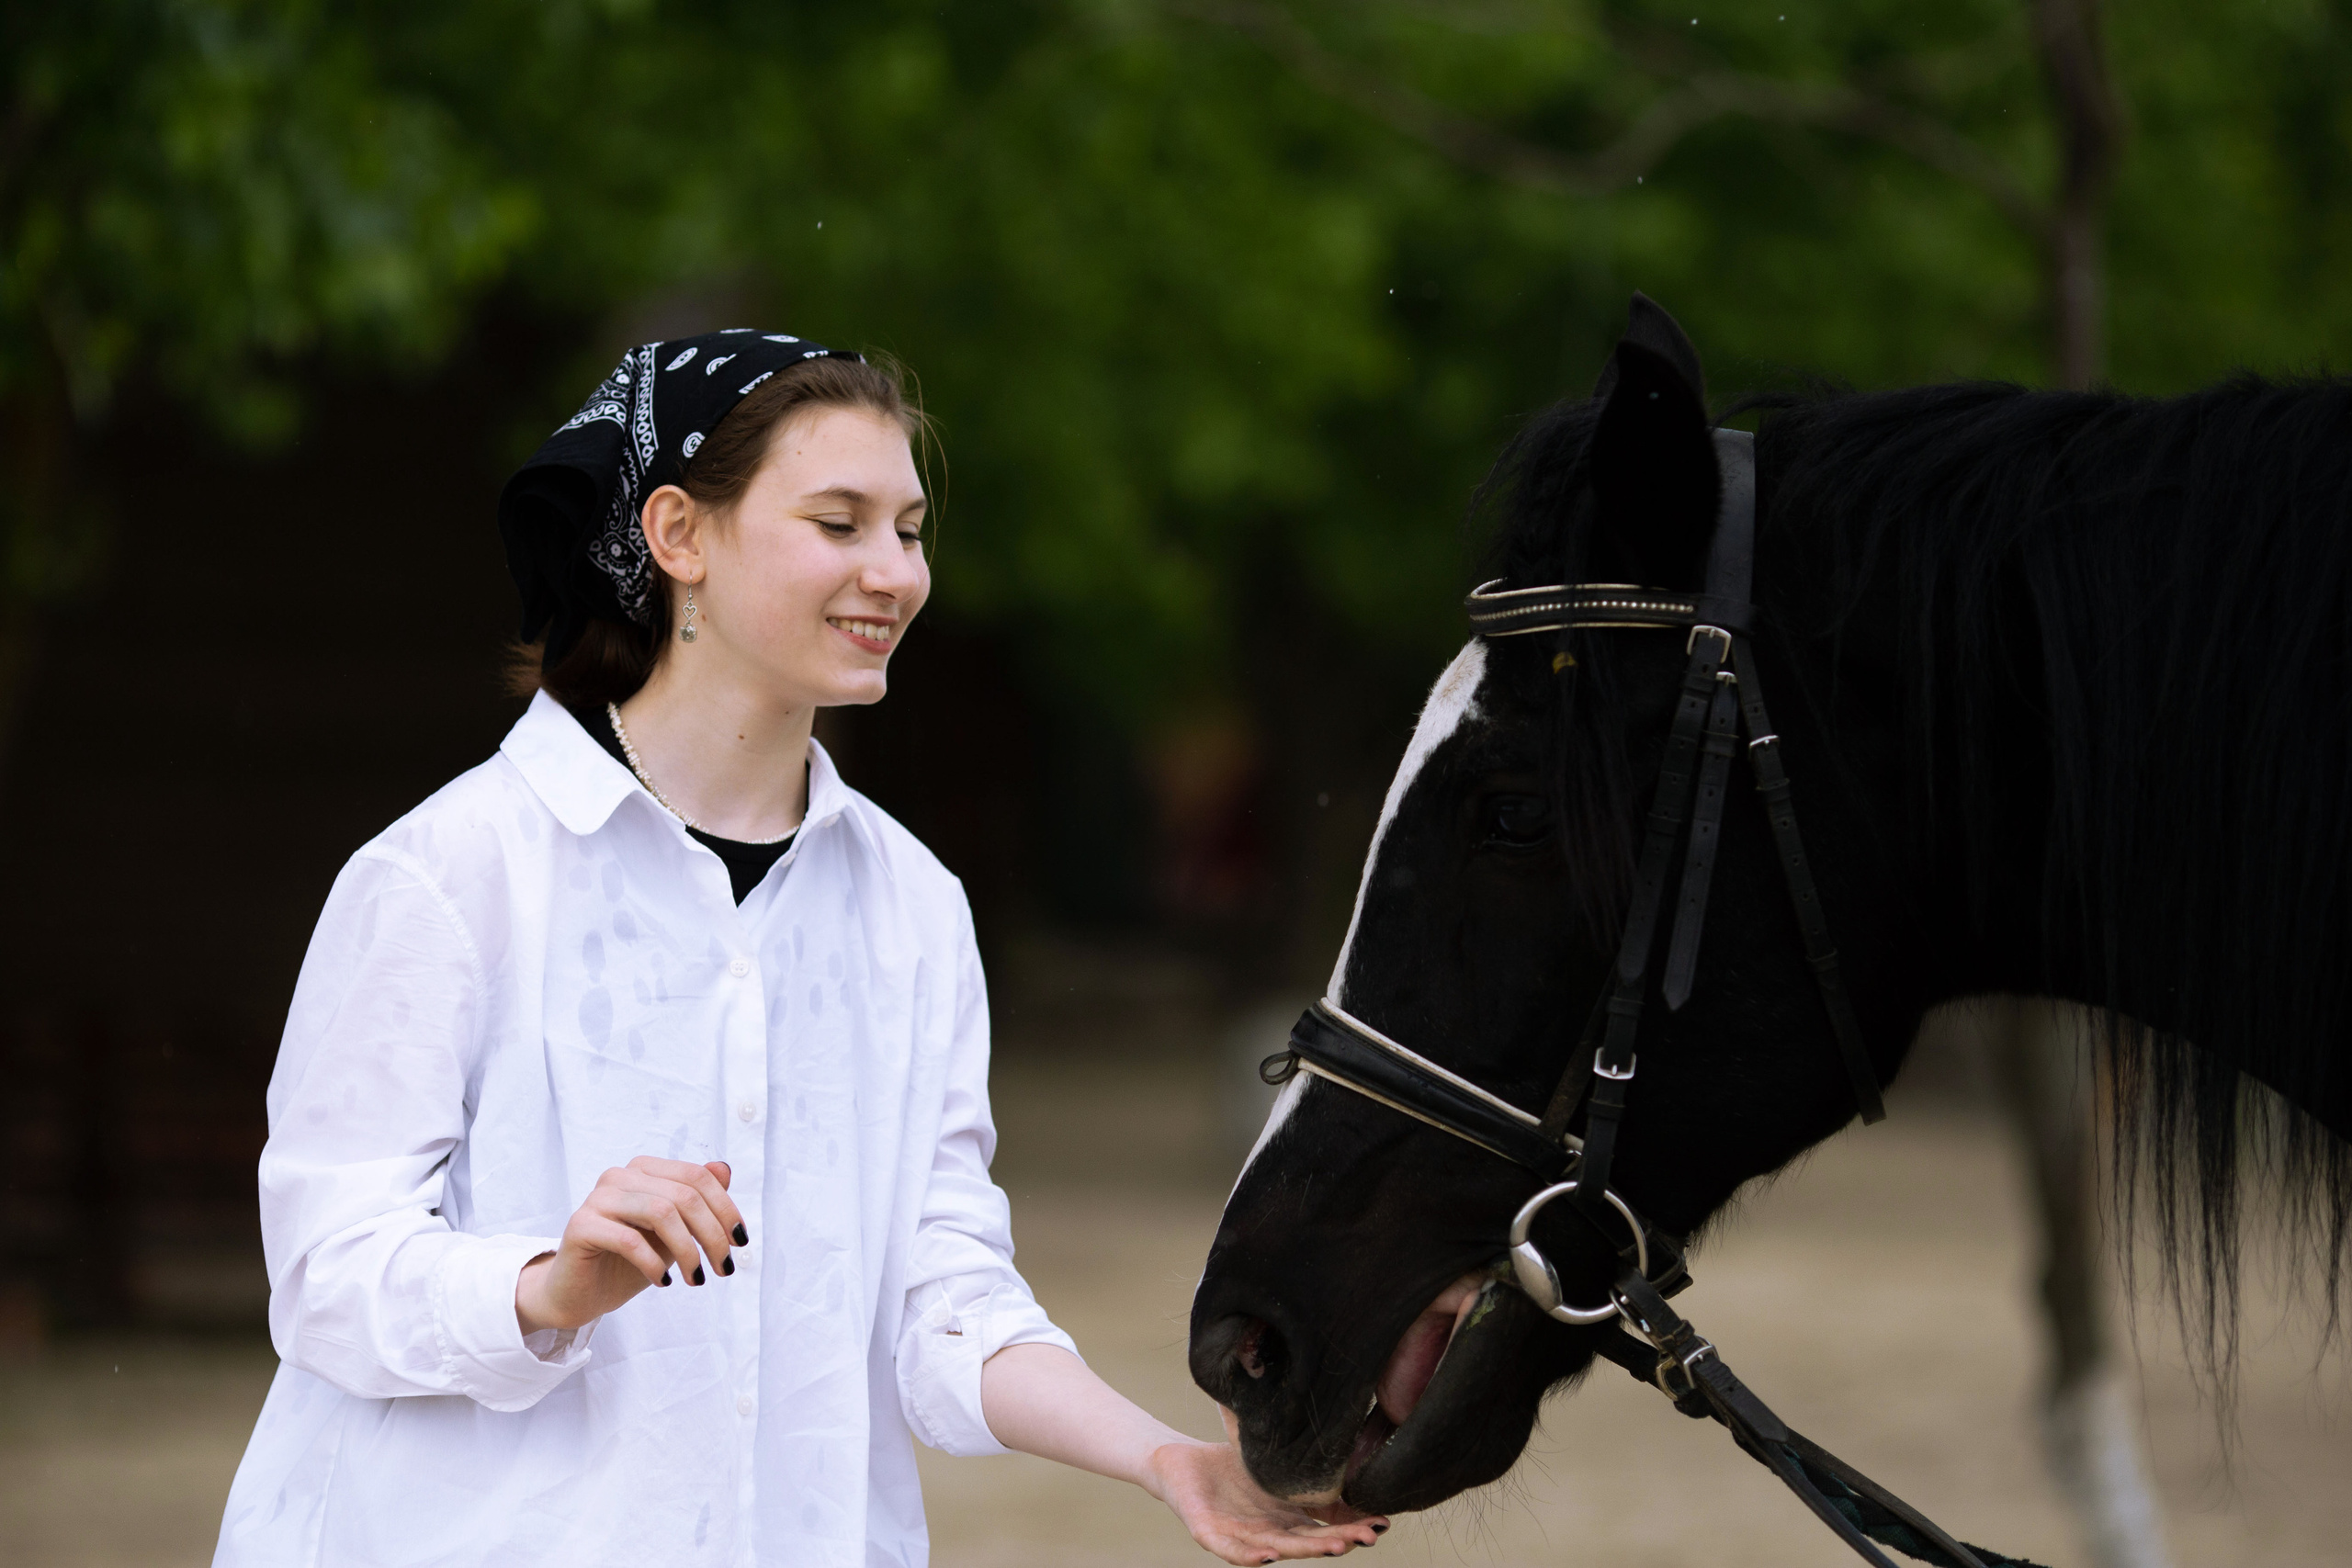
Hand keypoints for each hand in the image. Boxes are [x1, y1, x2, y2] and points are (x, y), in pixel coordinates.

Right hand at [515, 1157, 746, 1334]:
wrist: (580, 1293)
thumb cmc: (630, 1261)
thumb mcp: (673, 1233)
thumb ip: (696, 1200)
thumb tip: (725, 1169)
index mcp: (644, 1169)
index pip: (697, 1177)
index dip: (725, 1209)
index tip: (740, 1242)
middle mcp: (619, 1176)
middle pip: (683, 1196)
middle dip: (712, 1234)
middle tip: (724, 1268)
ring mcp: (598, 1198)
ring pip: (661, 1212)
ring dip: (687, 1250)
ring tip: (696, 1278)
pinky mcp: (581, 1225)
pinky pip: (630, 1240)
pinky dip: (653, 1264)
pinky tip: (662, 1282)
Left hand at [1144, 1440, 1386, 1563]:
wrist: (1179, 1463)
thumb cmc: (1229, 1465)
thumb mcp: (1273, 1464)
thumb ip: (1304, 1465)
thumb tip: (1348, 1449)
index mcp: (1286, 1519)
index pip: (1325, 1528)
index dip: (1353, 1527)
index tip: (1382, 1524)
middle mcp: (1268, 1533)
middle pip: (1309, 1542)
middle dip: (1339, 1541)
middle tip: (1367, 1537)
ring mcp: (1240, 1536)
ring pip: (1278, 1549)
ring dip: (1307, 1551)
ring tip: (1336, 1548)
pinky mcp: (1209, 1533)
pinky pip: (1231, 1550)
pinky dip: (1251, 1556)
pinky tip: (1269, 1558)